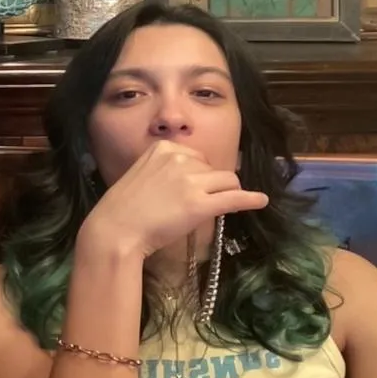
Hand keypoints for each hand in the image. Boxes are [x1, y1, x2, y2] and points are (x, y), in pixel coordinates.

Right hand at [79, 140, 269, 258]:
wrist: (115, 230)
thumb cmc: (122, 207)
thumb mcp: (141, 173)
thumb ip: (165, 168)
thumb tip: (192, 175)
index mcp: (164, 147)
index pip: (197, 156)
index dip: (198, 174)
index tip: (189, 189)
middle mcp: (179, 159)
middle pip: (213, 169)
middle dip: (210, 185)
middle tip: (193, 204)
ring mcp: (191, 181)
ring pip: (227, 181)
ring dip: (225, 193)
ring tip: (212, 208)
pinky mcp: (200, 205)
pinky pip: (235, 198)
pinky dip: (251, 199)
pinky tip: (261, 201)